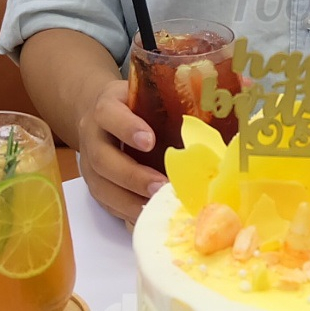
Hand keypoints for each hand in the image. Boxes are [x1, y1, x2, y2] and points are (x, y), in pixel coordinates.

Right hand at [76, 78, 166, 223]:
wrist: (98, 117)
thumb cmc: (133, 106)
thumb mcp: (144, 94)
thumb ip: (169, 101)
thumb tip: (220, 111)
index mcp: (105, 107)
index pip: (109, 114)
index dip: (127, 128)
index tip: (150, 141)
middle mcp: (93, 136)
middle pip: (103, 159)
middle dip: (133, 176)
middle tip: (160, 186)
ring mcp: (89, 165)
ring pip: (102, 187)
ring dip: (130, 200)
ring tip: (158, 206)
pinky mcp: (95, 186)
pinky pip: (107, 204)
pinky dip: (128, 212)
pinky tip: (150, 216)